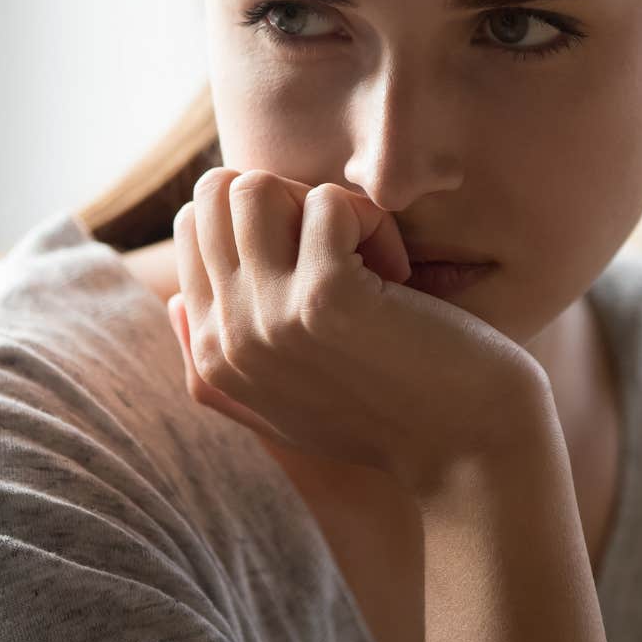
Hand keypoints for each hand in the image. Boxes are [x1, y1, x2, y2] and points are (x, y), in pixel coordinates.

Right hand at [168, 168, 554, 494]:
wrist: (468, 456)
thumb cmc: (390, 421)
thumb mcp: (283, 406)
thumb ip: (217, 361)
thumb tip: (173, 299)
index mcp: (210, 355)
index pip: (194, 225)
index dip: (268, 221)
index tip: (321, 269)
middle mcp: (226, 337)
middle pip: (216, 194)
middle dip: (289, 201)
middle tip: (345, 252)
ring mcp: (270, 317)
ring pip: (256, 185)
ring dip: (325, 206)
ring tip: (368, 258)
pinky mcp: (326, 298)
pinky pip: (330, 201)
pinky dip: (374, 222)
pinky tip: (400, 276)